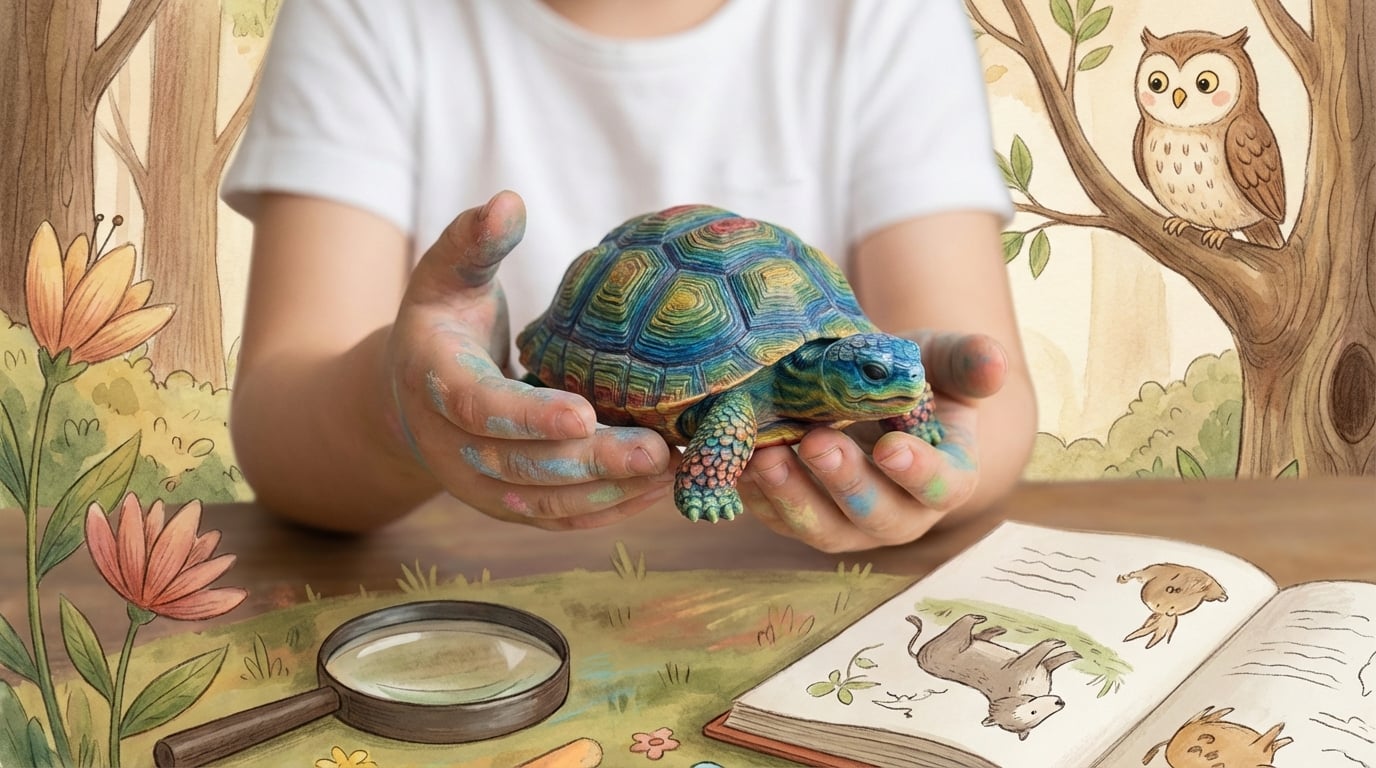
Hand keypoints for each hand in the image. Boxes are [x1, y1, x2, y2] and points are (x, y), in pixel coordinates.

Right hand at [386, 191, 674, 529]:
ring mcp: (480, 485)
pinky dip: (607, 509)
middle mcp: (452, 447)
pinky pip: (558, 517)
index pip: (481, 408)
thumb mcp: (447, 275)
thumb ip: (474, 240)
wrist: (408, 397)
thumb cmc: (442, 324)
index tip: (584, 413)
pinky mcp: (510, 505)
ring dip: (609, 491)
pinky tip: (656, 489)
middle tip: (657, 449)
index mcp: (435, 384)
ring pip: (545, 500)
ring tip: (673, 468)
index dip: (530, 415)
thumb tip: (508, 201)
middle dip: (592, 461)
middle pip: (523, 465)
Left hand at [740, 332, 1004, 551]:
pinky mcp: (801, 519)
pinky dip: (758, 498)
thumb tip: (995, 360)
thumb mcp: (939, 360)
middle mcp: (901, 513)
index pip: (942, 487)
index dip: (918, 471)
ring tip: (766, 458)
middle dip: (846, 484)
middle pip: (878, 517)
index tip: (892, 446)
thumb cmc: (912, 376)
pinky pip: (779, 521)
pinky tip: (739, 462)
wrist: (865, 392)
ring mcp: (848, 524)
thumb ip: (966, 361)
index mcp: (948, 478)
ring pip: (824, 531)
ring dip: (794, 499)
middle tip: (816, 442)